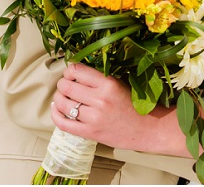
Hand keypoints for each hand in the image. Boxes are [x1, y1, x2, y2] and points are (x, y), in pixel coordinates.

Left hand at [51, 63, 174, 152]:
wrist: (147, 129)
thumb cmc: (134, 104)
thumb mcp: (119, 84)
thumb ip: (98, 78)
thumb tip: (74, 71)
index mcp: (108, 84)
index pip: (77, 70)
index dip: (69, 70)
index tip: (71, 72)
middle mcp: (99, 99)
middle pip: (67, 86)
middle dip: (63, 83)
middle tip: (66, 84)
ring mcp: (93, 118)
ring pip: (63, 103)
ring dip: (59, 97)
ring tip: (62, 96)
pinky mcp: (90, 133)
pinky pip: (63, 123)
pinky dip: (56, 114)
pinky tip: (57, 109)